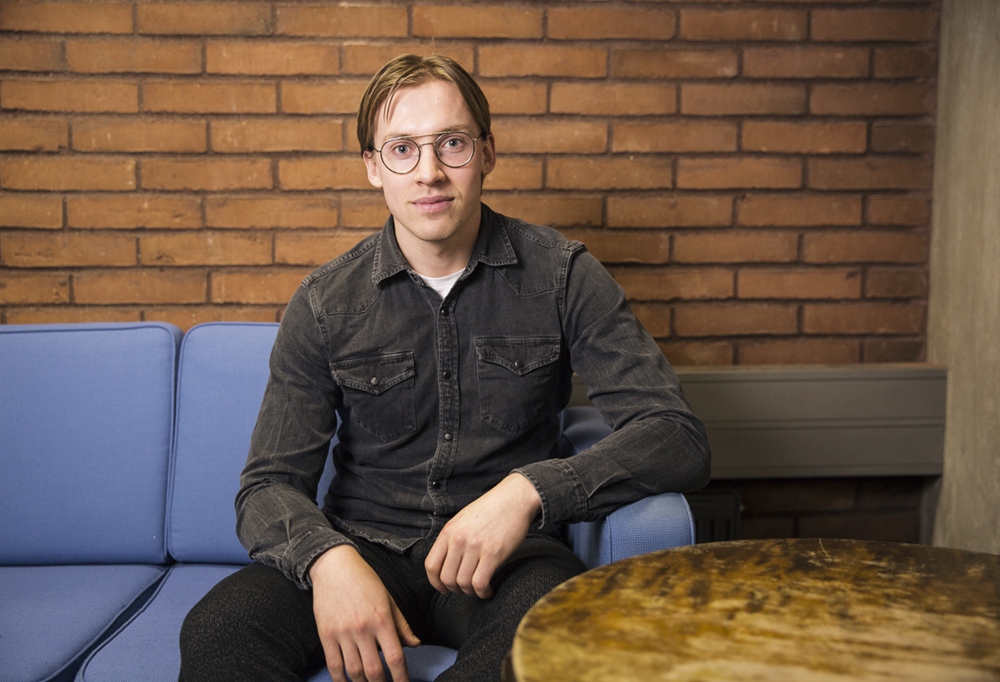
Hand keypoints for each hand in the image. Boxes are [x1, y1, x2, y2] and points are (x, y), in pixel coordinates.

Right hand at [309, 545, 420, 681]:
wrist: (334, 566)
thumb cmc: (365, 581)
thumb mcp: (388, 599)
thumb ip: (402, 624)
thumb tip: (415, 644)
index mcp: (382, 619)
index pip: (395, 657)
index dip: (401, 678)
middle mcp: (363, 628)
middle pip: (374, 670)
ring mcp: (343, 632)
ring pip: (354, 671)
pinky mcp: (326, 634)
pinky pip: (334, 665)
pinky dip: (340, 680)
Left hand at [425, 473, 541, 598]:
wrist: (514, 498)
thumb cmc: (490, 510)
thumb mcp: (463, 520)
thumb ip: (452, 539)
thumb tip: (446, 563)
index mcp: (449, 531)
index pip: (431, 565)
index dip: (435, 582)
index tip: (443, 588)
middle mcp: (459, 540)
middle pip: (447, 578)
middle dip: (455, 589)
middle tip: (465, 589)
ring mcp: (475, 547)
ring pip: (463, 583)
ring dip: (470, 592)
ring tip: (478, 589)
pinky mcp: (493, 553)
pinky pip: (480, 583)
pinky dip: (482, 592)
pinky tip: (488, 590)